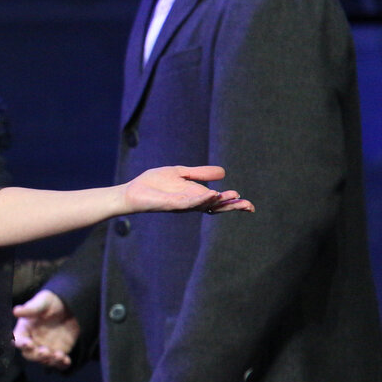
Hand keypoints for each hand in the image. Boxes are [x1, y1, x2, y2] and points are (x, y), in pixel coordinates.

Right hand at [12, 290, 78, 368]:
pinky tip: (66, 360)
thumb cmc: (52, 302)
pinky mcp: (60, 352)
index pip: (18, 340)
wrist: (71, 306)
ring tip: (58, 356)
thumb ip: (30, 309)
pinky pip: (59, 363)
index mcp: (25, 330)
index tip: (29, 343)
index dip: (21, 344)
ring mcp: (46, 348)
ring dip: (50, 361)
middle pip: (30, 355)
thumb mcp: (42, 302)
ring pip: (44, 361)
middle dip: (36, 356)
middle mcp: (33, 342)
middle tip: (45, 352)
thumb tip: (15, 311)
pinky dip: (62, 364)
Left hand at [123, 166, 253, 214]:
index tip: (249, 205)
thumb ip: (200, 174)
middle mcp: (190, 203)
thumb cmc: (154, 184)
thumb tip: (223, 173)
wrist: (132, 191)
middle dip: (230, 207)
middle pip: (215, 207)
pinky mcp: (169, 204)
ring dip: (216, 201)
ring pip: (203, 205)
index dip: (233, 203)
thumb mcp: (181, 174)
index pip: (218, 202)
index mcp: (195, 196)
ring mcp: (181, 205)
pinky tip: (210, 194)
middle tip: (247, 205)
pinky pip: (187, 203)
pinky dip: (199, 199)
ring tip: (229, 195)